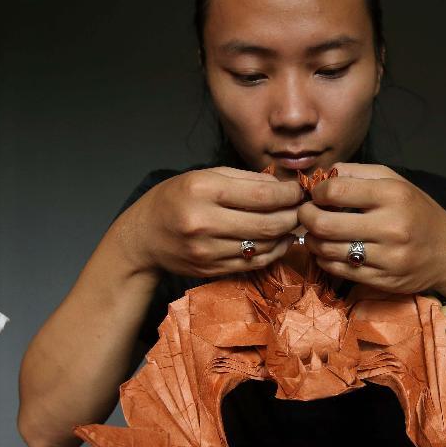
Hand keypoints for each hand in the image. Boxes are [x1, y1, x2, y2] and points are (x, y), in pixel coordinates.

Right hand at [119, 166, 302, 277]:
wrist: (143, 237)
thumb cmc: (174, 199)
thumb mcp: (203, 176)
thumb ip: (244, 179)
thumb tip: (283, 184)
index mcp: (202, 190)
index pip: (261, 195)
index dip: (288, 194)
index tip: (299, 190)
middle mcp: (203, 222)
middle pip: (267, 224)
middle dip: (293, 216)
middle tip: (302, 208)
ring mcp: (207, 250)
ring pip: (263, 246)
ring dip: (286, 235)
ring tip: (293, 223)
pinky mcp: (211, 270)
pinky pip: (253, 263)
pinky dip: (272, 252)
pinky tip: (279, 241)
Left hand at [297, 163, 445, 297]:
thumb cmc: (417, 211)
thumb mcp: (394, 181)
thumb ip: (357, 173)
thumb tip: (320, 174)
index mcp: (393, 195)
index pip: (335, 190)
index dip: (316, 192)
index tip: (316, 194)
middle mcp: (391, 227)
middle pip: (324, 224)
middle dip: (305, 217)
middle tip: (305, 213)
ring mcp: (387, 258)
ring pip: (327, 250)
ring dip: (312, 240)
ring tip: (315, 232)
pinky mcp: (382, 280)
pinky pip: (338, 270)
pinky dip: (324, 258)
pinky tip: (327, 249)